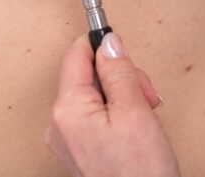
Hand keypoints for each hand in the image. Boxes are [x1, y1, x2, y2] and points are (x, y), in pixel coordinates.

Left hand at [46, 33, 179, 176]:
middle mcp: (59, 123)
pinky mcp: (79, 150)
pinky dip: (117, 113)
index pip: (76, 55)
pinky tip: (135, 127)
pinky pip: (94, 116)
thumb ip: (119, 71)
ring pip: (94, 95)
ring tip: (144, 114)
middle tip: (145, 94)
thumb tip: (108, 41)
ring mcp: (67, 139)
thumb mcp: (135, 111)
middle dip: (119, 76)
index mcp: (67, 109)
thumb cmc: (140, 173)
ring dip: (122, 95)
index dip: (101, 45)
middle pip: (87, 75)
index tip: (122, 46)